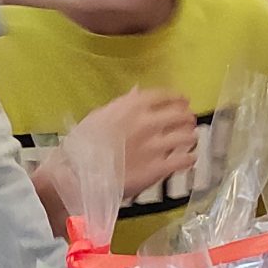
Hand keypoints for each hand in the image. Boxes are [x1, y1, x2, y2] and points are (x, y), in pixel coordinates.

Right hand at [34, 88, 199, 221]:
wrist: (77, 175)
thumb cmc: (83, 145)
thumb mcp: (99, 116)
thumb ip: (122, 104)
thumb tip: (137, 92)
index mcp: (132, 107)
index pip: (164, 96)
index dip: (177, 98)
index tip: (183, 100)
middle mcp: (148, 123)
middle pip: (180, 115)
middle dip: (186, 117)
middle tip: (188, 121)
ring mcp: (156, 147)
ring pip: (186, 137)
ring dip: (190, 137)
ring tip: (190, 140)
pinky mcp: (158, 169)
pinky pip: (184, 161)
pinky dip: (189, 159)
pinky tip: (189, 159)